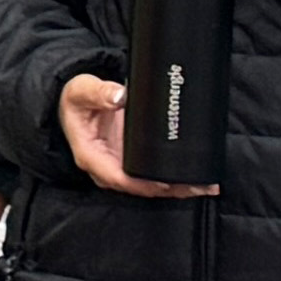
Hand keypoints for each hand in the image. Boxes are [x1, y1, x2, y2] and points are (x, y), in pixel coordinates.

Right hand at [58, 73, 217, 201]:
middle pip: (139, 188)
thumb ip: (99, 92)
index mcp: (90, 155)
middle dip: (169, 189)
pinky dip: (173, 180)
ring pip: (149, 187)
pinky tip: (195, 179)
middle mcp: (105, 168)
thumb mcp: (81, 90)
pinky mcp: (131, 163)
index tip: (166, 182)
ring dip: (176, 188)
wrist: (75, 104)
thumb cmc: (76, 100)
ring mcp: (119, 167)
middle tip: (198, 186)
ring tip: (205, 186)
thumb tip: (119, 96)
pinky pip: (152, 177)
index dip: (143, 183)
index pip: (118, 177)